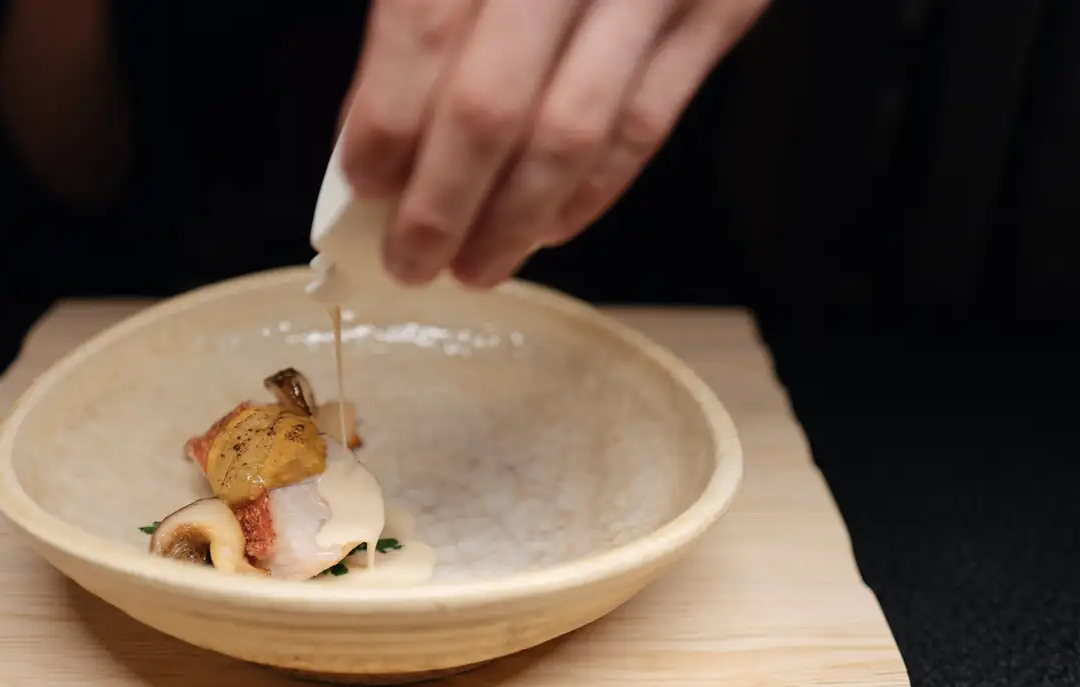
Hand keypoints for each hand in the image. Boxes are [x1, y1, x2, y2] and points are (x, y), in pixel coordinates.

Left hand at [338, 0, 769, 288]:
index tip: (362, 183)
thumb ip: (418, 0)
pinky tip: (549, 226)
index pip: (423, 30)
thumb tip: (373, 125)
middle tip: (408, 260)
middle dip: (441, 205)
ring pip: (574, 137)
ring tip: (473, 267)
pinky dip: (592, 194)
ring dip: (514, 222)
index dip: (387, 125)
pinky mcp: (718, 10)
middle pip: (492, 108)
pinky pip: (646, 126)